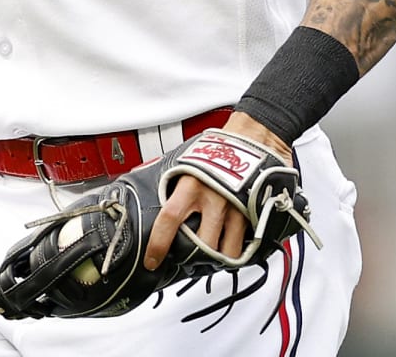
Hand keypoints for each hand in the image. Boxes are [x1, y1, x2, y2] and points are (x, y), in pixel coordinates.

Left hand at [143, 111, 290, 270]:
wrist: (254, 134)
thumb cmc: (220, 147)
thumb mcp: (187, 160)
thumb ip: (169, 178)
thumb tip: (140, 179)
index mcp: (191, 185)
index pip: (169, 220)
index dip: (158, 245)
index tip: (152, 260)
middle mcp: (214, 199)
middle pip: (202, 245)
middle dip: (195, 258)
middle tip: (189, 260)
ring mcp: (236, 208)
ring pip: (227, 251)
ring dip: (219, 258)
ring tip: (212, 257)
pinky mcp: (255, 213)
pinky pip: (247, 243)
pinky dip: (239, 250)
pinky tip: (232, 247)